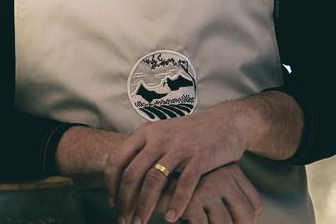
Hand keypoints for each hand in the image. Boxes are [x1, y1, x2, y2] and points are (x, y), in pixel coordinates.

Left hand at [105, 103, 248, 222]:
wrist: (225, 122)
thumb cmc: (190, 133)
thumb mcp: (161, 135)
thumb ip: (144, 151)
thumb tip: (123, 175)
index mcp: (144, 133)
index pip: (117, 159)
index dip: (110, 183)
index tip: (111, 202)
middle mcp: (158, 138)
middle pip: (133, 173)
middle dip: (125, 200)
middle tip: (123, 219)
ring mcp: (179, 147)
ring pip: (154, 180)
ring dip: (145, 205)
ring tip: (140, 222)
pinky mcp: (200, 156)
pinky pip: (185, 183)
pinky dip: (176, 202)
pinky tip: (171, 217)